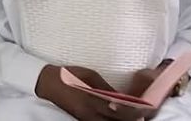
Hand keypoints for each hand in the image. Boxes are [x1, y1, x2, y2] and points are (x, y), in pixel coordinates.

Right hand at [35, 65, 154, 120]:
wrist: (47, 84)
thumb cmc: (69, 75)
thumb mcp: (90, 76)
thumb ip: (106, 89)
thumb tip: (122, 97)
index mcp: (92, 100)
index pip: (118, 111)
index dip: (132, 113)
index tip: (144, 110)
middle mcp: (89, 114)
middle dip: (129, 120)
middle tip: (141, 115)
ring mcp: (84, 119)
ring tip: (131, 116)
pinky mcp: (81, 120)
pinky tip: (117, 117)